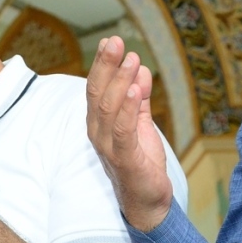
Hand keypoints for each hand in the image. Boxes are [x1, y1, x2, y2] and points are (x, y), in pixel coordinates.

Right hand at [86, 36, 172, 231]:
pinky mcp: (122, 158)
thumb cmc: (140, 162)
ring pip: (107, 108)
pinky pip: (122, 129)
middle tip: (116, 42)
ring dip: (119, 81)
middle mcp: (96, 131)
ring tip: (132, 59)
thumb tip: (139, 68)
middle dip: (105, 66)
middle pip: (96, 93)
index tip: (111, 41)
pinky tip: (134, 90)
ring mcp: (107, 145)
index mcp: (98, 122)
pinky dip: (126, 108)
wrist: (146, 201)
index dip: (102, 65)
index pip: (95, 88)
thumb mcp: (139, 124)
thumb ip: (137, 99)